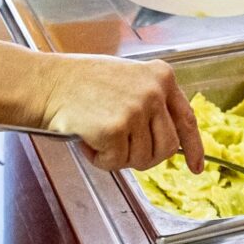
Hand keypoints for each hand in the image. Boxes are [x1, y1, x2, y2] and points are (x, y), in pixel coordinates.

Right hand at [39, 55, 203, 173]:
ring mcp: (137, 109)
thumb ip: (150, 101)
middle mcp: (154, 91)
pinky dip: (99, 158)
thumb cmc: (78, 82)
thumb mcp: (126, 80)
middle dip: (145, 157)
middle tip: (120, 149)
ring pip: (143, 158)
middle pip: (167, 147)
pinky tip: (87, 138)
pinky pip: (116, 162)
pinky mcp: (117, 128)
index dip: (194, 148)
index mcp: (161, 76)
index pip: (187, 119)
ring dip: (119, 156)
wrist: (46, 83)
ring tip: (97, 135)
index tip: (196, 167)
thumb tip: (168, 138)